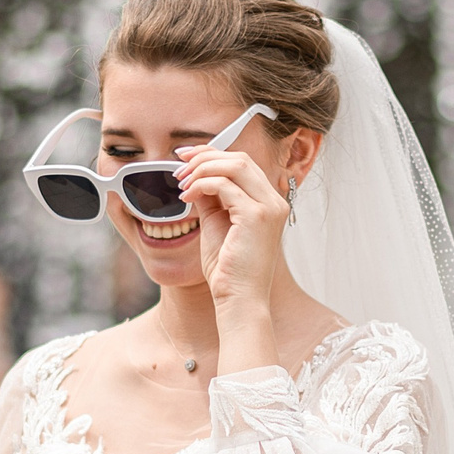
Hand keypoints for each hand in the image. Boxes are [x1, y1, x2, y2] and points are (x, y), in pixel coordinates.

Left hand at [172, 145, 291, 326]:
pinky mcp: (256, 216)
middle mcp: (274, 201)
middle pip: (240, 158)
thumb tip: (194, 178)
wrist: (238, 300)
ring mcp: (269, 207)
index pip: (243, 163)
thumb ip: (210, 199)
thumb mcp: (216, 225)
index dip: (213, 154)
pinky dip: (201, 185)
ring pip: (234, 165)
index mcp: (268, 203)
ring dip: (202, 169)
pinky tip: (187, 197)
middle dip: (205, 156)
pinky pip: (224, 185)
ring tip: (181, 182)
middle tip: (179, 166)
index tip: (186, 157)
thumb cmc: (228, 271)